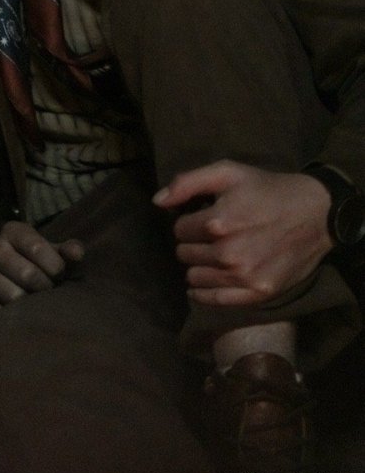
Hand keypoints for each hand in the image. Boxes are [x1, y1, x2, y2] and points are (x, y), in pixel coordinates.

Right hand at [0, 220, 84, 314]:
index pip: (38, 247)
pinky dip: (8, 316)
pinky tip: (13, 311)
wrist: (8, 282)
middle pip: (28, 275)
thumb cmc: (40, 266)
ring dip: (28, 306)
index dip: (55, 267)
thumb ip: (69, 252)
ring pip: (13, 297)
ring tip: (32, 301)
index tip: (60, 276)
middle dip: (44, 288)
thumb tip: (77, 253)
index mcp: (12, 230)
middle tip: (47, 292)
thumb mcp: (56, 255)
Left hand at [153, 160, 332, 306]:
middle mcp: (228, 254)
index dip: (188, 221)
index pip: (179, 229)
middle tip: (210, 236)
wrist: (315, 213)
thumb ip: (188, 183)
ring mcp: (243, 277)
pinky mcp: (257, 293)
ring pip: (195, 278)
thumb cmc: (267, 189)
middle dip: (192, 243)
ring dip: (199, 266)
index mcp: (217, 223)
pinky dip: (205, 292)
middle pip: (185, 254)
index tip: (201, 218)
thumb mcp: (227, 172)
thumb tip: (157, 201)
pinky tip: (208, 281)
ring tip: (214, 254)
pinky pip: (215, 300)